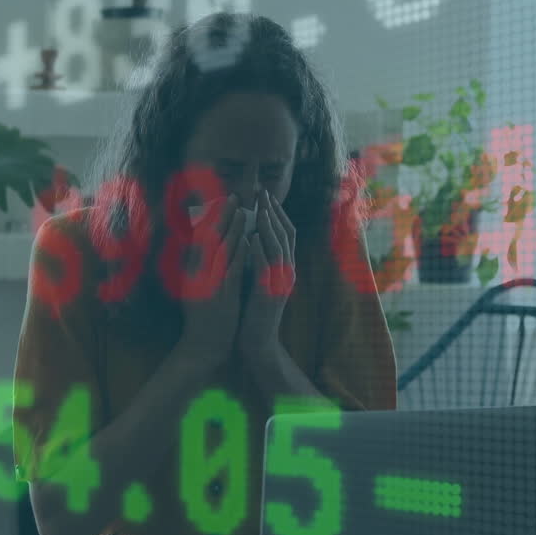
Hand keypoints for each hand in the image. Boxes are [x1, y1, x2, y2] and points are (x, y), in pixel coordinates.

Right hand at [174, 196, 250, 367]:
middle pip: (209, 239)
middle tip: (233, 197)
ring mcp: (210, 286)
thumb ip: (197, 268)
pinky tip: (247, 240)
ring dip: (233, 229)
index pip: (199, 239)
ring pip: (221, 252)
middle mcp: (197, 276)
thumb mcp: (194, 289)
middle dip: (222, 216)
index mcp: (191, 273)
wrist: (203, 346)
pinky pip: (231, 271)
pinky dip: (239, 254)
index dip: (210, 218)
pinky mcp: (223, 297)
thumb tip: (199, 246)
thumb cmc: (202, 318)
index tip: (220, 201)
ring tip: (243, 211)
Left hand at [237, 190, 296, 367]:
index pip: (285, 233)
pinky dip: (261, 250)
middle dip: (274, 211)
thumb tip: (249, 236)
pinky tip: (252, 237)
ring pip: (279, 247)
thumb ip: (257, 259)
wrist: (257, 342)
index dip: (276, 212)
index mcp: (284, 267)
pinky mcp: (270, 294)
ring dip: (269, 226)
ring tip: (260, 207)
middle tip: (263, 192)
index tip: (265, 195)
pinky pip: (267, 268)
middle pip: (286, 234)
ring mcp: (281, 283)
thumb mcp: (257, 280)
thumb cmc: (252, 312)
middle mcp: (287, 272)